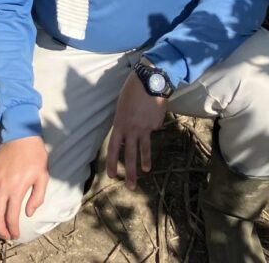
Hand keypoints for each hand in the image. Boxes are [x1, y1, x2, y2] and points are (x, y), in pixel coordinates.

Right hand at [0, 137, 48, 240]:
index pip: (11, 217)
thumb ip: (37, 197)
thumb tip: (28, 213)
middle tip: (4, 235)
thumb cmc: (35, 155)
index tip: (15, 235)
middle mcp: (2, 187)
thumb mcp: (43, 176)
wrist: (22, 135)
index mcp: (16, 189)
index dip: (12, 230)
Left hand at [105, 72, 167, 189]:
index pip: (113, 148)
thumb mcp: (122, 106)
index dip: (111, 162)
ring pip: (144, 149)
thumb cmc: (132, 90)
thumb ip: (123, 121)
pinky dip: (152, 123)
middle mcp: (132, 129)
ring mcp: (145, 128)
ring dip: (145, 162)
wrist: (150, 81)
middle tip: (131, 187)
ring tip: (146, 171)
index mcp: (120, 124)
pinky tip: (152, 111)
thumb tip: (129, 132)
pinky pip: (153, 128)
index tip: (112, 175)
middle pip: (129, 155)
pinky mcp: (156, 125)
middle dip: (130, 172)